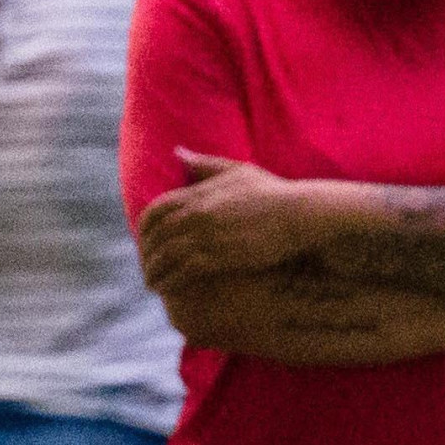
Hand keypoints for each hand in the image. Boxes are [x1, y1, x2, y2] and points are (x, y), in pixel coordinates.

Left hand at [136, 149, 313, 293]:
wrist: (299, 213)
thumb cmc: (275, 192)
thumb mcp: (238, 170)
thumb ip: (205, 164)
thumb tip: (178, 153)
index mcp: (197, 194)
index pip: (155, 210)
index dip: (145, 229)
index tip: (145, 243)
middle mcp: (196, 214)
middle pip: (156, 236)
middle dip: (146, 254)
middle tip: (147, 268)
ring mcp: (206, 236)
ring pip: (166, 256)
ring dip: (154, 272)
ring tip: (152, 285)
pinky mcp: (219, 256)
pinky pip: (183, 271)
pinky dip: (170, 282)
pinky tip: (167, 291)